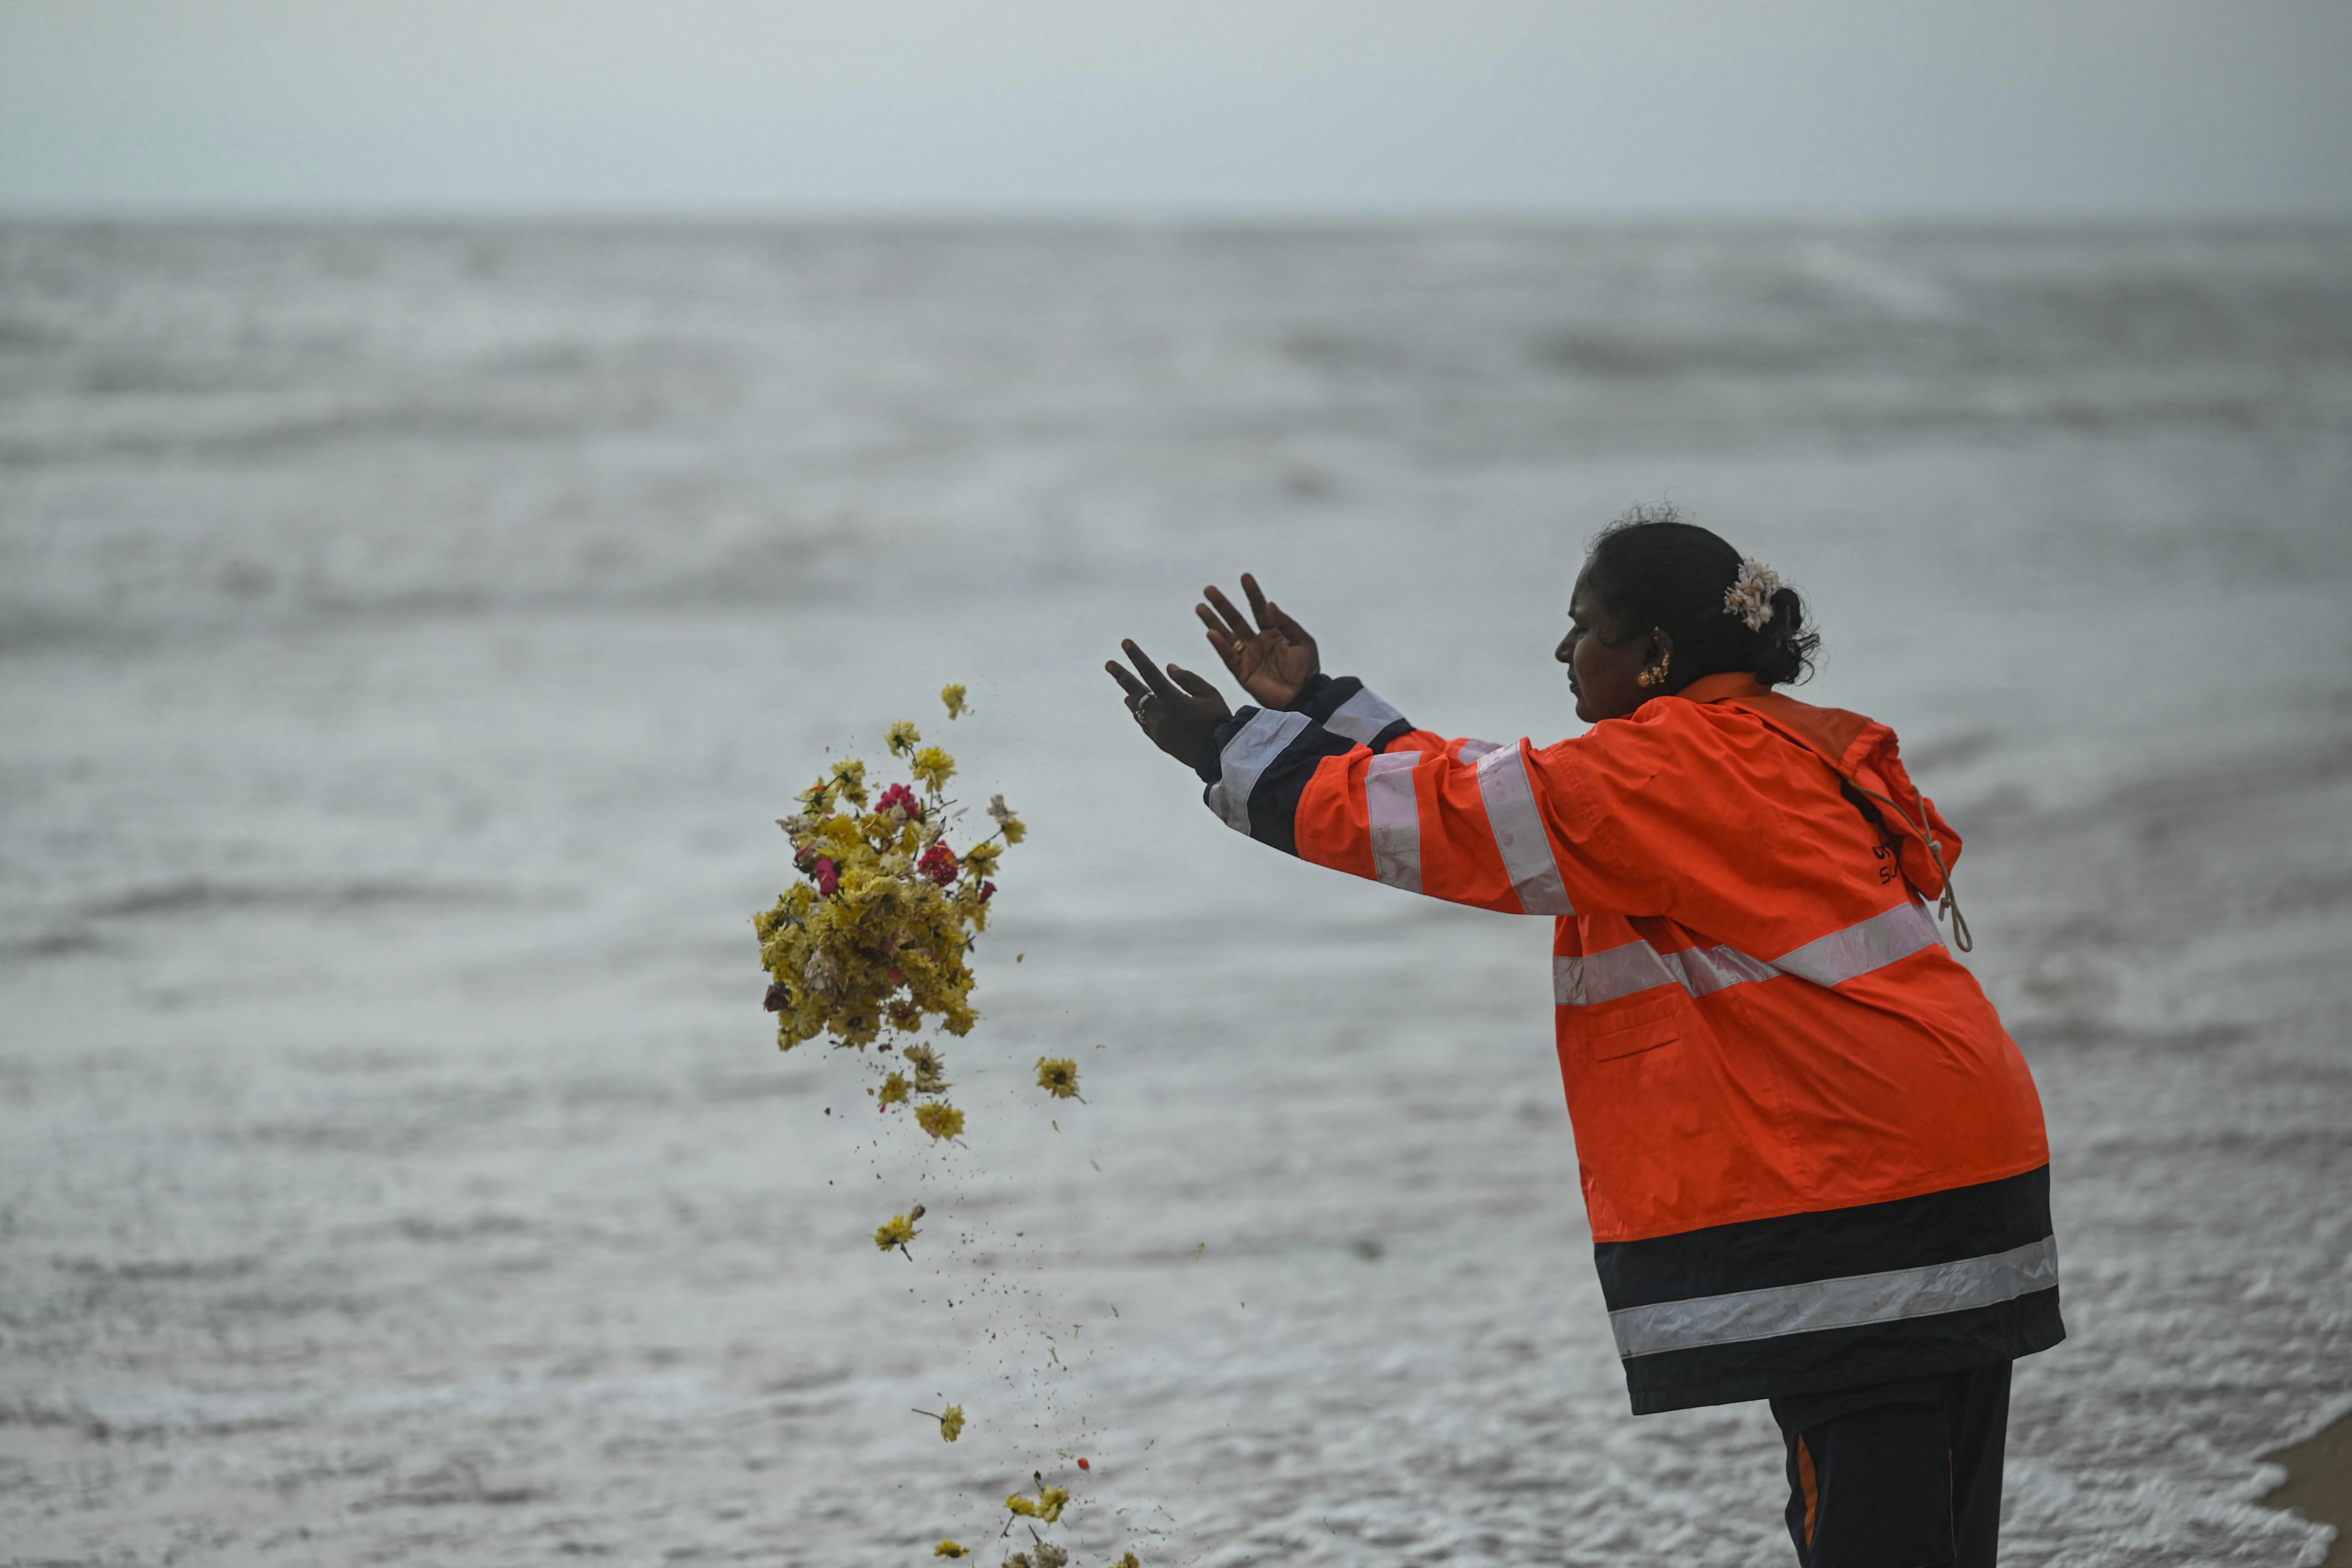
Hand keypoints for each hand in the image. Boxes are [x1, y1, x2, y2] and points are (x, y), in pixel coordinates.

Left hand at [1105, 639, 1232, 765]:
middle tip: (1109, 664)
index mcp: (1173, 700)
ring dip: (1130, 695)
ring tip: (1123, 686)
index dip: (1136, 657)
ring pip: (1137, 708)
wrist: (1218, 755)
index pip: (1150, 673)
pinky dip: (1138, 712)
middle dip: (1121, 675)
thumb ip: (1188, 679)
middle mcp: (1160, 714)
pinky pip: (1143, 723)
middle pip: (1136, 691)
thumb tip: (1168, 667)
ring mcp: (1157, 729)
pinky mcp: (1159, 740)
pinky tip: (1135, 707)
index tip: (1125, 643)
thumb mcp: (1209, 694)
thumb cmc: (1218, 721)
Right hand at [1196, 574, 1317, 709]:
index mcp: (1272, 632)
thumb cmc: (1307, 670)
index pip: (1258, 608)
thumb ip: (1286, 623)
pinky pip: (1228, 656)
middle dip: (1223, 605)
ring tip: (1200, 607)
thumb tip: (1270, 604)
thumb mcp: (1303, 641)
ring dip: (1213, 621)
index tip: (1245, 577)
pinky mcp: (1242, 672)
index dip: (1252, 593)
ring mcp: (1248, 656)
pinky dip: (1220, 645)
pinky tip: (1211, 633)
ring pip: (1227, 635)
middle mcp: (1257, 642)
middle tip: (1209, 590)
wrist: (1304, 697)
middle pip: (1236, 619)